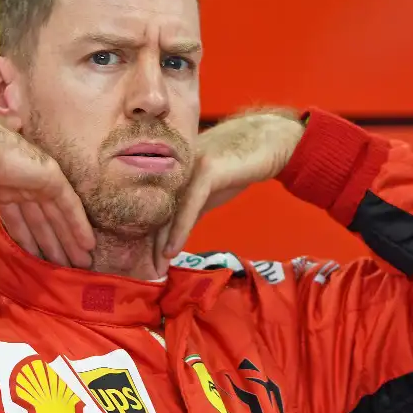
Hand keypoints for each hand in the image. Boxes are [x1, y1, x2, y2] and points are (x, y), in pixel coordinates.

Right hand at [0, 111, 94, 267]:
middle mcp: (20, 185)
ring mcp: (37, 180)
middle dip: (54, 245)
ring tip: (82, 264)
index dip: (30, 242)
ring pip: (58, 216)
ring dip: (70, 241)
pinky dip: (80, 225)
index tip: (38, 262)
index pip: (20, 222)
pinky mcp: (51, 178)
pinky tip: (89, 244)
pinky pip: (70, 205)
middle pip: (42, 222)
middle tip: (67, 269)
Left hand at [159, 111, 304, 269]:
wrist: (269, 140)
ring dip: (159, 242)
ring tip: (156, 268)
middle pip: (153, 208)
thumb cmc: (238, 164)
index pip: (151, 205)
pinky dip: (179, 229)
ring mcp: (188, 165)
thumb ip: (190, 207)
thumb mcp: (208, 191)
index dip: (145, 235)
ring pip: (167, 208)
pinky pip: (188, 205)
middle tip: (145, 271)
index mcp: (170, 169)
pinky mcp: (206, 169)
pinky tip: (172, 250)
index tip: (144, 262)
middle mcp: (173, 164)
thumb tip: (172, 234)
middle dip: (148, 243)